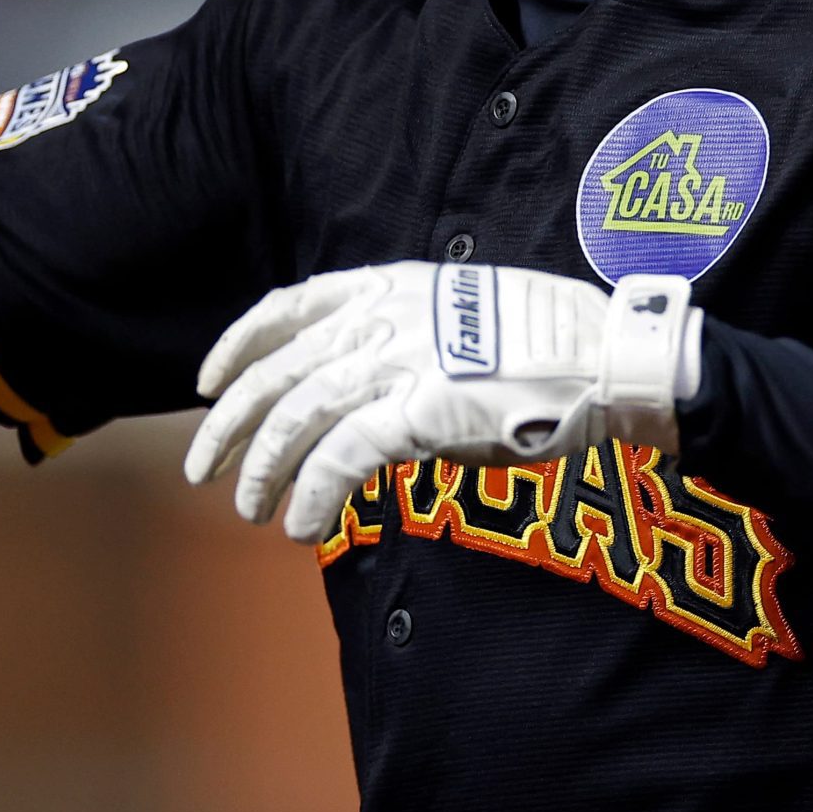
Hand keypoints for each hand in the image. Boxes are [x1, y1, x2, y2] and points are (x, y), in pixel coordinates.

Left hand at [184, 261, 698, 542]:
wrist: (608, 358)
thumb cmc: (553, 344)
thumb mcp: (466, 315)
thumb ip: (409, 340)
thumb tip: (372, 391)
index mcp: (391, 287)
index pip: (289, 307)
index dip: (239, 345)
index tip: (209, 382)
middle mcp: (384, 319)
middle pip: (277, 372)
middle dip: (230, 425)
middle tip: (203, 469)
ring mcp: (400, 363)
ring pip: (295, 418)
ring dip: (263, 470)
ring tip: (251, 508)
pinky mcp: (420, 412)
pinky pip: (341, 460)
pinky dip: (312, 494)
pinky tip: (303, 525)